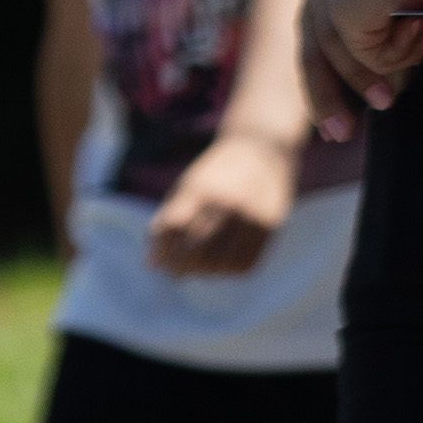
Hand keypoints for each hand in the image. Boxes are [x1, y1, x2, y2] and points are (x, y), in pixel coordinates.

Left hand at [141, 135, 297, 278]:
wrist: (264, 150)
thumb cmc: (215, 174)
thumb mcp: (186, 187)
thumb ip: (168, 221)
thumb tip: (152, 265)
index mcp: (201, 190)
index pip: (174, 229)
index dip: (163, 251)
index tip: (159, 261)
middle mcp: (227, 203)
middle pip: (197, 250)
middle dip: (181, 267)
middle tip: (176, 272)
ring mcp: (251, 215)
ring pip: (222, 263)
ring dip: (205, 273)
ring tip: (199, 269)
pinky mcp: (270, 225)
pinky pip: (246, 263)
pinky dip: (229, 271)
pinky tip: (221, 265)